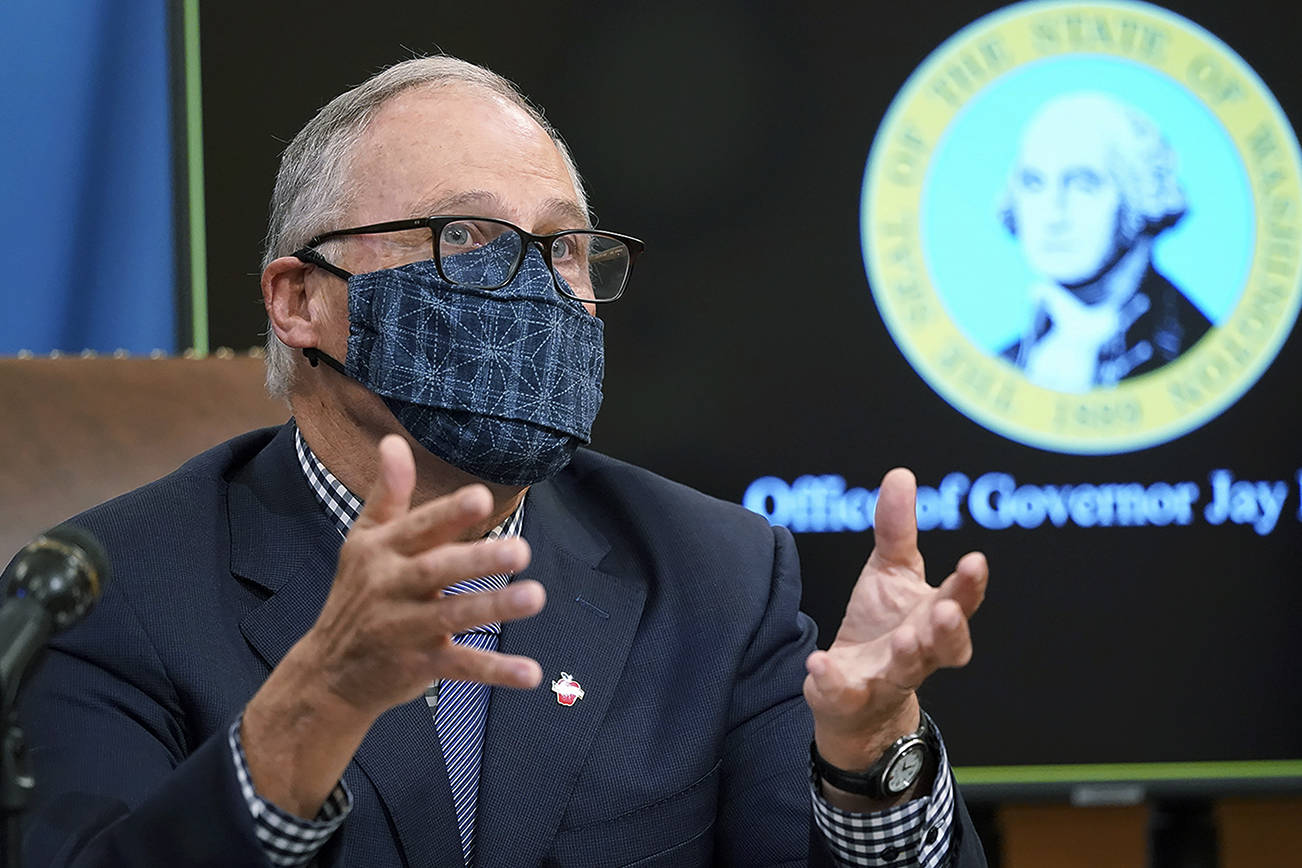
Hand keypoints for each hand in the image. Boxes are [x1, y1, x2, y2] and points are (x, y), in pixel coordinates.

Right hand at [304, 434, 544, 714]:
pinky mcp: (417, 666)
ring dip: (494, 607)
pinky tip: (530, 673)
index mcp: (381, 551)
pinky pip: (460, 666)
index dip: (449, 514)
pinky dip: (495, 671)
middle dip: (478, 560)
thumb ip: (388, 493)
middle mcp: (390, 587)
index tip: (482, 498)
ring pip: (451, 616)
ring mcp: (403, 629)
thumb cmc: (357, 594)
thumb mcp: (364, 541)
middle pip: (437, 570)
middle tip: (522, 550)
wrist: (328, 673)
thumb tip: (392, 440)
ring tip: (536, 596)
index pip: (419, 528)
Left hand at [803, 468, 986, 779]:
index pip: (961, 600)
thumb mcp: (888, 572)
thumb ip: (896, 529)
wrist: (856, 698)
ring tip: (906, 640)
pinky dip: (833, 682)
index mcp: (933, 618)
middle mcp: (921, 652)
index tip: (974, 560)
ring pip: (907, 673)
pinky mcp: (849, 699)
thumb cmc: (882, 626)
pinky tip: (819, 664)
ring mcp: (888, 680)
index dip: (970, 584)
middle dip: (951, 629)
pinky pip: (844, 694)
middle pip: (947, 645)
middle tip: (948, 611)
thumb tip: (901, 474)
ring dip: (910, 656)